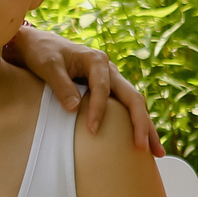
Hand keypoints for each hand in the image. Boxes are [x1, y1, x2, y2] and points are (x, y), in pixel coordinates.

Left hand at [5, 25, 162, 155]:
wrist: (40, 44)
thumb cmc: (43, 53)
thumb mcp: (48, 66)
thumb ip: (61, 86)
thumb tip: (74, 109)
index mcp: (96, 60)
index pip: (103, 88)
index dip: (98, 110)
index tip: (92, 131)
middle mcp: (110, 69)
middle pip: (133, 97)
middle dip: (141, 123)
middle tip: (144, 149)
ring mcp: (112, 79)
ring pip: (135, 104)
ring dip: (146, 127)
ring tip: (157, 152)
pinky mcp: (109, 89)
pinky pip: (126, 107)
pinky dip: (135, 123)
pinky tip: (143, 141)